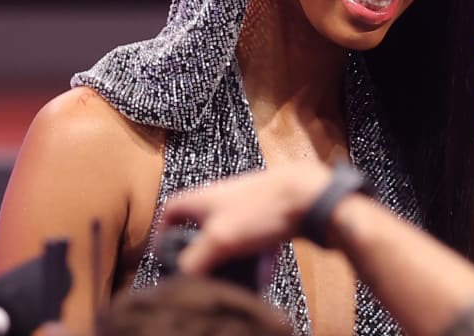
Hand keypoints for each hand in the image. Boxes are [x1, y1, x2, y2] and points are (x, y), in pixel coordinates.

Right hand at [161, 163, 332, 274]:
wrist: (310, 194)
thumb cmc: (262, 209)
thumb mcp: (219, 239)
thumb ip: (194, 260)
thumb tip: (182, 276)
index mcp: (203, 198)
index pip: (171, 210)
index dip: (163, 232)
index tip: (165, 253)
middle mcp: (224, 198)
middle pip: (203, 227)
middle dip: (204, 254)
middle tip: (204, 272)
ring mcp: (249, 205)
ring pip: (234, 237)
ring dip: (235, 260)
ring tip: (239, 279)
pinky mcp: (272, 214)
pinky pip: (259, 241)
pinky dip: (259, 258)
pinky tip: (264, 275)